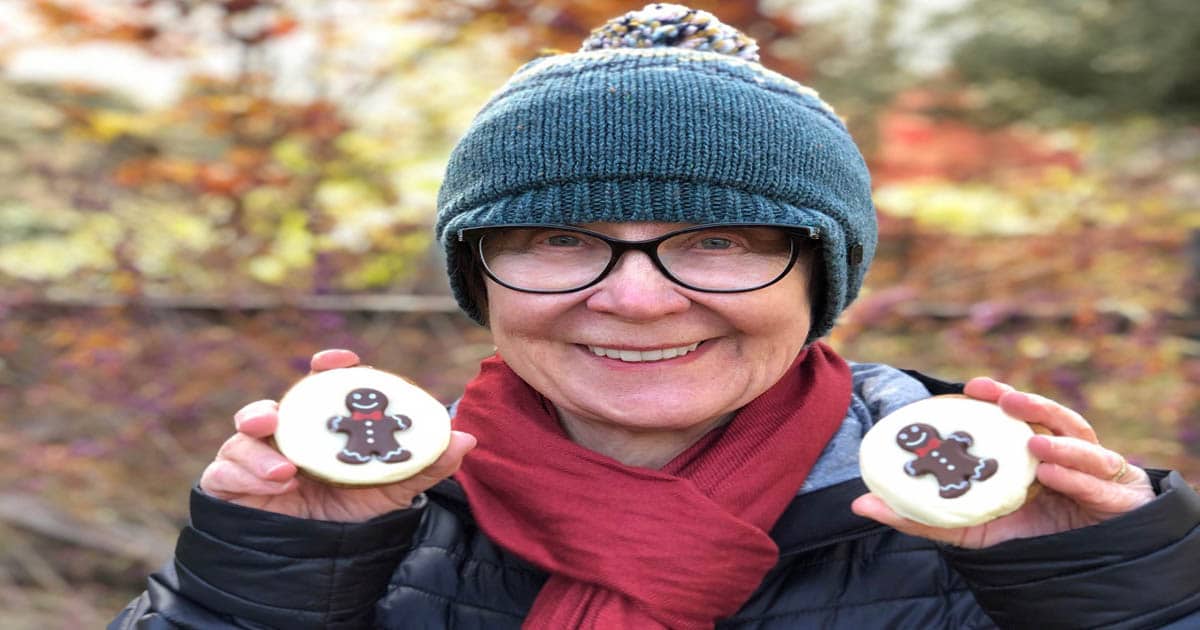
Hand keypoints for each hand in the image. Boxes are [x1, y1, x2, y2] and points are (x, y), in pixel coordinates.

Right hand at [199, 349, 476, 522]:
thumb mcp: (394, 490)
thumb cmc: (353, 511)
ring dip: (258, 450)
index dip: (330, 367)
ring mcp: (255, 456)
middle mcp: (288, 433)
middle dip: (273, 406)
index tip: (341, 360)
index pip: (323, 384)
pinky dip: (243, 475)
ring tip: (286, 471)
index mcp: (324, 424)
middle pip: (274, 405)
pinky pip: (223, 471)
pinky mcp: (230, 483)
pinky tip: (273, 486)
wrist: (321, 558)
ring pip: (243, 436)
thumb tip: (466, 438)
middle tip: (279, 415)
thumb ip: (427, 465)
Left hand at [851, 377, 1154, 547]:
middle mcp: (1062, 450)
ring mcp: (1094, 467)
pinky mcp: (1120, 491)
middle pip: (1048, 416)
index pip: (1013, 415)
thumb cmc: (1031, 538)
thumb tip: (859, 504)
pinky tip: (1050, 471)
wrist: (1091, 568)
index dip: (995, 397)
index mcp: (1028, 450)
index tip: (970, 386)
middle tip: (998, 395)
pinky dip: (1077, 472)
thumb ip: (920, 518)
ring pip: (1079, 437)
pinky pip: (1100, 477)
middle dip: (1026, 402)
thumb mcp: (970, 530)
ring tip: (1028, 438)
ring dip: (1055, 432)